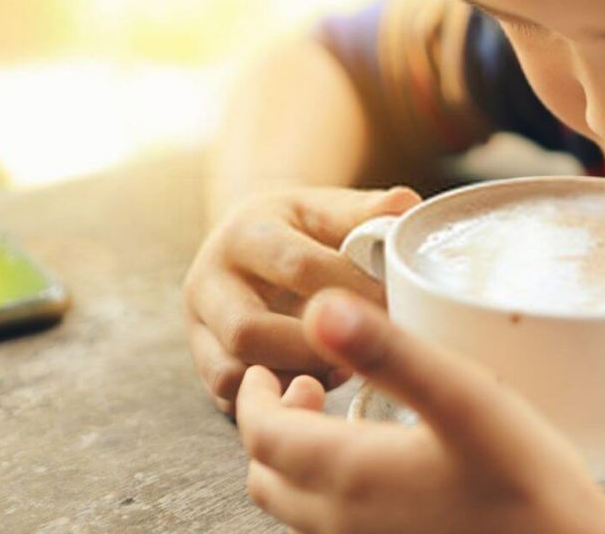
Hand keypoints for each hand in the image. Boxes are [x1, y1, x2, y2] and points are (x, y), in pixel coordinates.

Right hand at [183, 186, 419, 413]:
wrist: (251, 238)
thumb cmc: (303, 227)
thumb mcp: (329, 208)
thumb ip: (367, 210)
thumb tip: (405, 205)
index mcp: (245, 233)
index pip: (297, 268)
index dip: (353, 293)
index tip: (396, 306)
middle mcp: (209, 280)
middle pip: (249, 330)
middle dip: (317, 347)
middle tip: (368, 347)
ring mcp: (198, 325)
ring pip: (233, 372)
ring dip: (294, 378)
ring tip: (344, 367)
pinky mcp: (203, 361)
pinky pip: (228, 398)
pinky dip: (276, 397)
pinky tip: (318, 382)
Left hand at [236, 289, 604, 533]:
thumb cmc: (524, 479)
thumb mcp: (461, 397)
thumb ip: (388, 351)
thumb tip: (318, 309)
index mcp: (348, 475)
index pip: (261, 435)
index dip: (252, 396)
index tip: (268, 367)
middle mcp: (343, 522)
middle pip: (268, 476)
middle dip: (269, 427)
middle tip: (304, 388)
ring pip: (296, 508)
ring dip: (296, 460)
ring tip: (336, 421)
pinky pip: (331, 529)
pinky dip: (326, 492)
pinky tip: (376, 468)